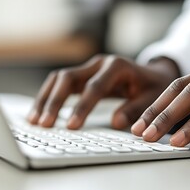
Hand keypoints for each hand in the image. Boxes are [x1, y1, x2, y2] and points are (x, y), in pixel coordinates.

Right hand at [28, 55, 178, 128]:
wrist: (154, 74)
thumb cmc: (154, 86)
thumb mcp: (153, 98)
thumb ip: (136, 109)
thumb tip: (116, 123)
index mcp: (118, 65)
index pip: (95, 86)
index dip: (82, 106)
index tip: (72, 126)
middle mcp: (100, 63)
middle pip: (69, 77)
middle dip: (55, 101)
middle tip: (45, 124)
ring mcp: (89, 67)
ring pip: (59, 79)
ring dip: (46, 99)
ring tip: (35, 121)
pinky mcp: (83, 75)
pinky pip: (61, 84)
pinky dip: (49, 97)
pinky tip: (39, 113)